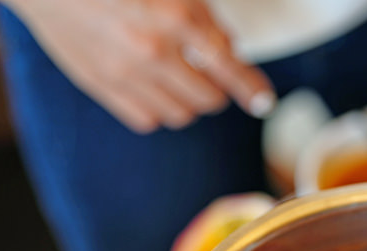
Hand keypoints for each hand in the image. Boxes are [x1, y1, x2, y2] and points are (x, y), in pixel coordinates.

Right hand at [3, 0, 275, 132]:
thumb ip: (203, 17)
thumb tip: (230, 51)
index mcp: (177, 15)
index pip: (229, 67)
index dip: (252, 89)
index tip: (264, 101)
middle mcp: (154, 49)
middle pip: (209, 98)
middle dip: (217, 89)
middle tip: (209, 74)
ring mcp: (126, 72)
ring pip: (182, 114)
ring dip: (189, 101)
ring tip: (180, 79)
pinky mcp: (102, 86)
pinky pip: (148, 120)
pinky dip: (158, 109)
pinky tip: (154, 88)